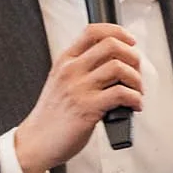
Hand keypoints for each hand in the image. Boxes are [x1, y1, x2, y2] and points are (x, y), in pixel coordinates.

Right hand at [14, 23, 143, 172]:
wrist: (35, 142)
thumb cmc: (51, 117)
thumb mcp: (60, 82)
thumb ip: (80, 69)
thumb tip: (114, 64)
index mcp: (65, 61)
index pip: (93, 31)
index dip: (118, 32)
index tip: (130, 42)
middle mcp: (71, 70)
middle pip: (111, 45)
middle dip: (133, 57)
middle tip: (137, 70)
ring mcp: (79, 89)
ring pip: (119, 68)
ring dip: (136, 80)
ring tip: (137, 91)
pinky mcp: (88, 108)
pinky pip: (121, 93)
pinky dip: (135, 99)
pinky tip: (134, 105)